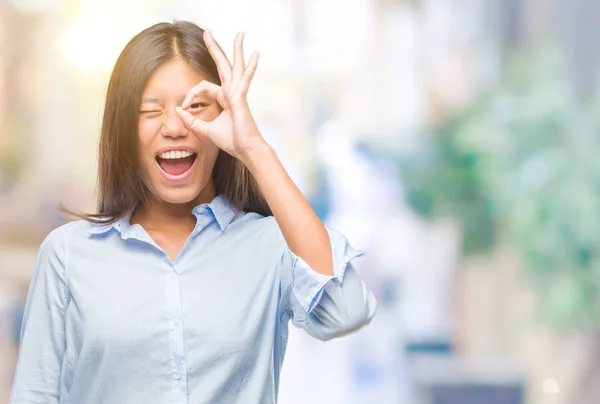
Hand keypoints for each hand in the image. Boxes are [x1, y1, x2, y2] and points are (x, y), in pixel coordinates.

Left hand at [175, 29, 265, 160]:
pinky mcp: (241, 98)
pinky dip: (250, 67)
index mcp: (224, 98)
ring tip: (241, 33)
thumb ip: (192, 121)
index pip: (203, 87)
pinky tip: (255, 55)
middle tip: (208, 31)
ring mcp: (238, 93)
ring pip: (235, 66)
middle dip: (214, 48)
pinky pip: (244, 79)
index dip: (191, 94)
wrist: (246, 150)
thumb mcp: (205, 130)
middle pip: (222, 65)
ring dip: (237, 49)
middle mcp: (232, 92)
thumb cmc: (231, 140)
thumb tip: (178, 110)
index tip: (184, 107)